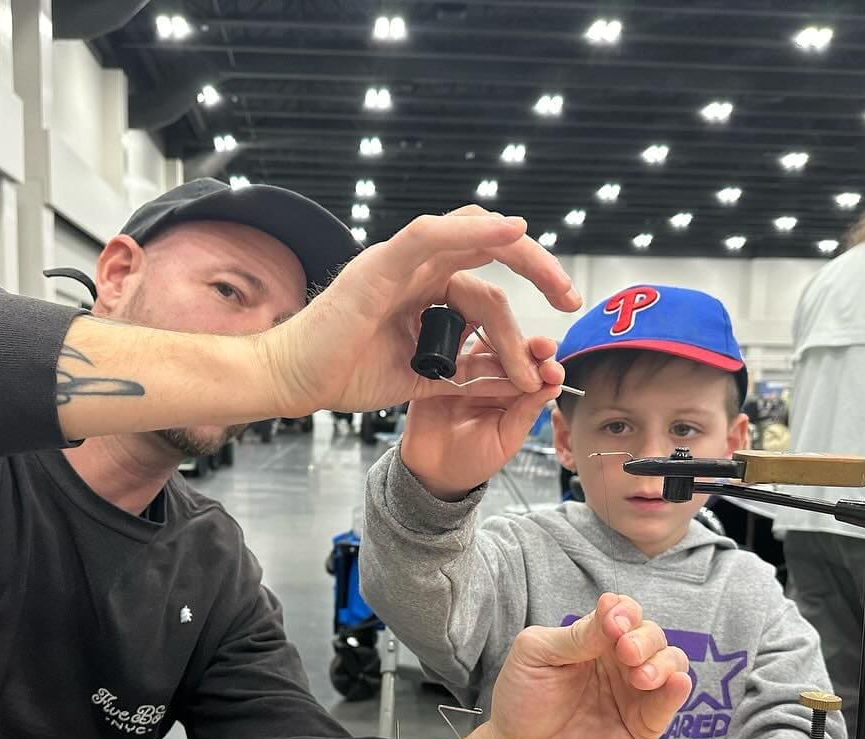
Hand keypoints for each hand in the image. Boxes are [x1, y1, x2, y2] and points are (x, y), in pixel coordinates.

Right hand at [259, 207, 580, 416]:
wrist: (294, 382)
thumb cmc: (344, 375)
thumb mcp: (423, 380)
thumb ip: (466, 374)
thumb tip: (512, 378)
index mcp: (424, 288)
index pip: (487, 275)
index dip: (529, 291)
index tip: (562, 315)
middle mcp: (414, 267)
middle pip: (487, 245)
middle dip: (537, 267)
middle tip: (570, 298)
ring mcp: (396, 262)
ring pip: (468, 235)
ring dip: (519, 254)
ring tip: (555, 281)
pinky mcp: (378, 266)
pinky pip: (430, 236)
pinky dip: (472, 231)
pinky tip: (510, 232)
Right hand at [400, 338, 562, 499]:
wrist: (429, 470)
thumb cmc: (469, 461)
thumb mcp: (504, 441)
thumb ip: (525, 414)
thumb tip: (554, 388)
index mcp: (513, 397)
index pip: (535, 375)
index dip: (546, 368)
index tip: (552, 371)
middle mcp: (493, 380)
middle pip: (515, 354)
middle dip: (531, 347)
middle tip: (542, 347)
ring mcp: (466, 371)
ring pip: (487, 346)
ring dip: (501, 337)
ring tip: (510, 336)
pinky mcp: (441, 368)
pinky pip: (451, 348)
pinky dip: (462, 336)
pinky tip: (473, 327)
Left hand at [418, 594, 691, 738]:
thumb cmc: (521, 702)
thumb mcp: (537, 655)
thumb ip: (576, 635)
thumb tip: (612, 606)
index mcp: (593, 640)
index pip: (623, 613)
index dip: (624, 612)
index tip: (613, 622)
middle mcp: (619, 662)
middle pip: (651, 635)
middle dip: (643, 639)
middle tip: (625, 651)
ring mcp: (634, 693)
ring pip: (670, 663)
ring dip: (662, 662)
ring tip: (640, 676)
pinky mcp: (644, 726)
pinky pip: (669, 703)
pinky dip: (677, 689)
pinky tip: (676, 683)